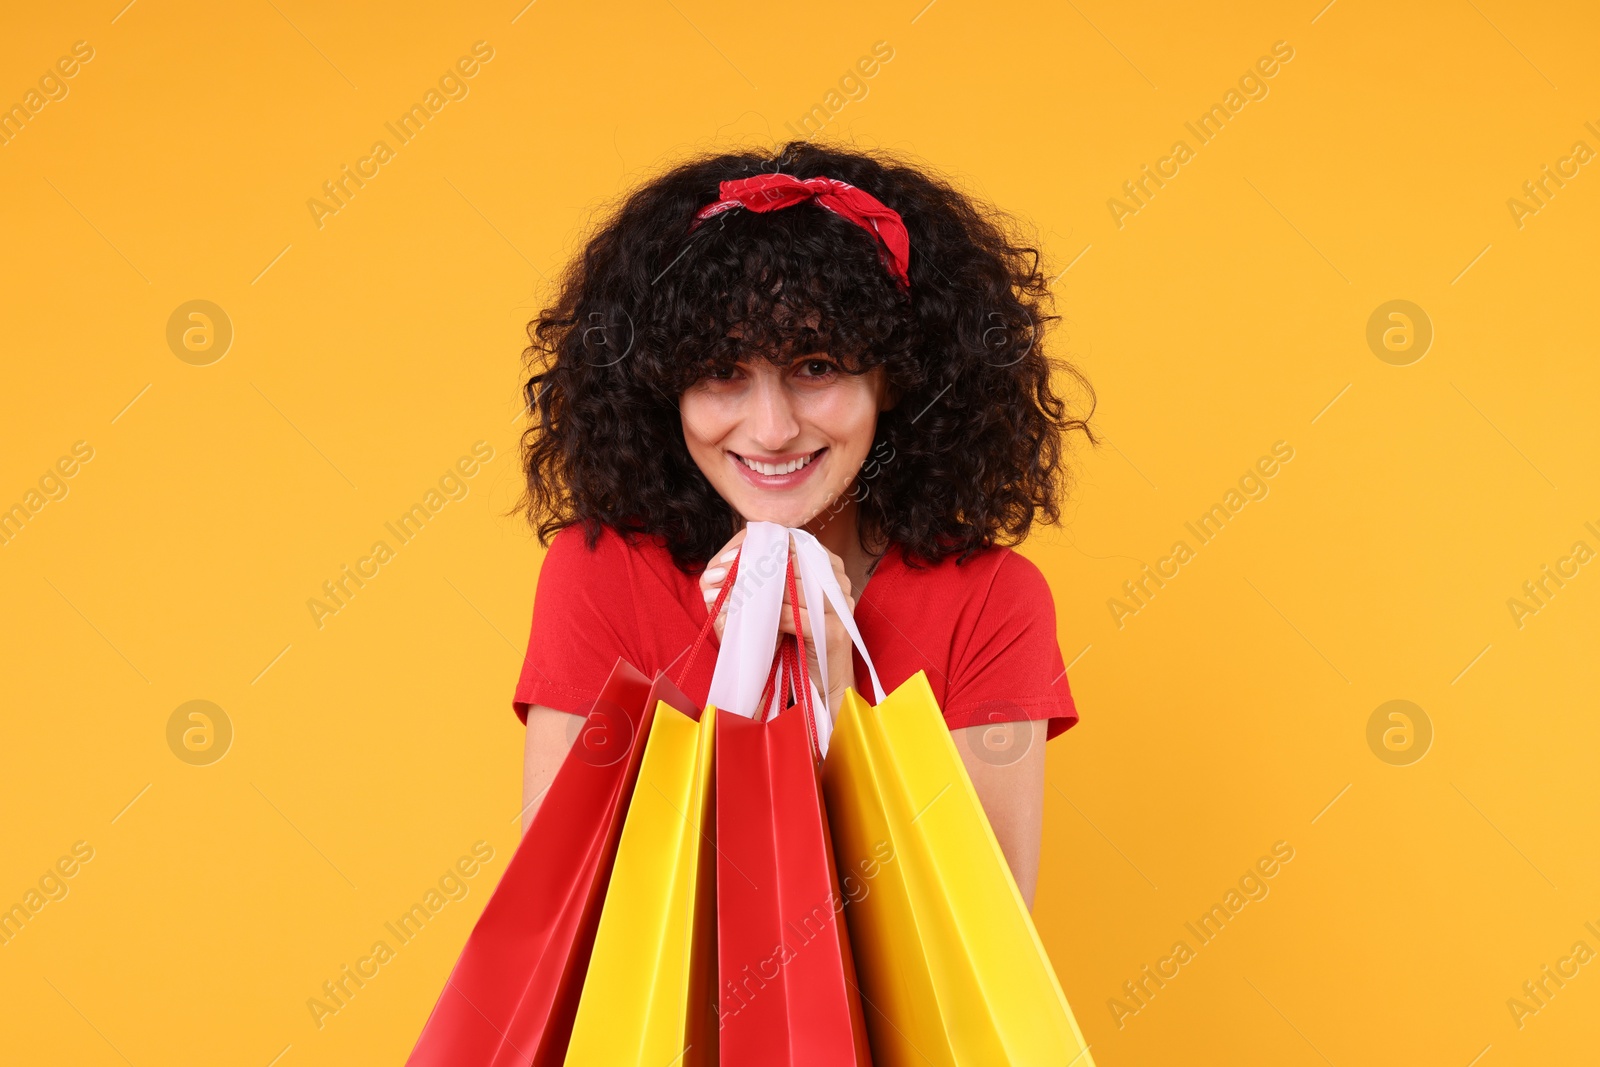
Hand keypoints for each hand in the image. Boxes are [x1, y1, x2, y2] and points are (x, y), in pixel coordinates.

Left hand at [699, 531, 856, 716]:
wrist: (826, 685)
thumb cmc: (799, 642)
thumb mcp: (782, 606)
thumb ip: (767, 581)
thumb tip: (725, 566)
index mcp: (829, 568)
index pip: (791, 544)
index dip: (757, 548)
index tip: (726, 559)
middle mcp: (837, 581)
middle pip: (788, 562)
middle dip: (747, 568)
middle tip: (716, 575)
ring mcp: (839, 605)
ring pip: (788, 586)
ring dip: (750, 590)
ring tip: (721, 594)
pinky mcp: (834, 630)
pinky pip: (792, 615)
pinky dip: (763, 614)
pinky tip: (739, 615)